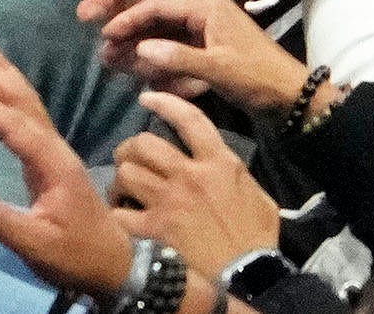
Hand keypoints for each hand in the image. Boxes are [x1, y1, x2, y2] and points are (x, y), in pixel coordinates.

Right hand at [0, 33, 137, 296]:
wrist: (114, 263)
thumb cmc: (77, 256)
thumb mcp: (39, 247)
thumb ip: (2, 223)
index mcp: (53, 163)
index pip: (14, 126)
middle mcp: (54, 147)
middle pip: (21, 99)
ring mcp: (53, 149)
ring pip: (26, 100)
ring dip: (0, 70)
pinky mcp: (48, 155)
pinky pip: (26, 112)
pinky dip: (8, 91)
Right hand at [95, 0, 307, 112]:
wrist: (292, 100)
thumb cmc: (257, 78)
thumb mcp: (218, 68)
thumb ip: (178, 58)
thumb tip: (139, 49)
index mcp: (209, 8)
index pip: (160, 5)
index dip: (130, 17)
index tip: (106, 33)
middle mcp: (206, 17)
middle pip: (159, 22)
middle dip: (131, 38)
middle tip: (104, 54)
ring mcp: (208, 38)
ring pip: (166, 42)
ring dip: (142, 55)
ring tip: (113, 66)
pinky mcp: (211, 57)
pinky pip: (178, 58)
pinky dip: (162, 69)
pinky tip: (143, 81)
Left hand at [112, 93, 283, 279]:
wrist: (249, 274)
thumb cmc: (256, 235)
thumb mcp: (255, 192)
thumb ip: (231, 171)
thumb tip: (218, 161)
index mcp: (217, 162)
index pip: (188, 119)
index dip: (164, 103)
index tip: (146, 98)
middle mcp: (189, 175)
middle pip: (144, 143)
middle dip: (130, 149)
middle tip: (130, 159)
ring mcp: (168, 201)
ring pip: (126, 172)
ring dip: (121, 179)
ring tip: (123, 188)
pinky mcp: (154, 228)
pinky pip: (120, 211)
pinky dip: (117, 213)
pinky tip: (120, 216)